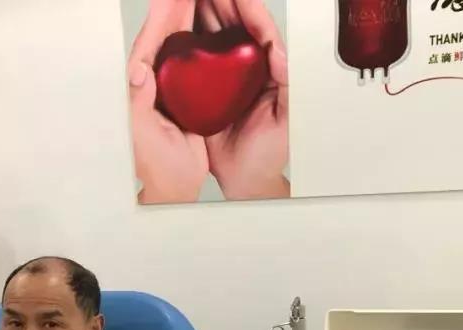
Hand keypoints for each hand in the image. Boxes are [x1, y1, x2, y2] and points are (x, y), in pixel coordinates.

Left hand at [128, 0, 208, 203]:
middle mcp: (156, 78)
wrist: (174, 187)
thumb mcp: (144, 135)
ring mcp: (174, 84)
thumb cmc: (158, 167)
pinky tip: (216, 23)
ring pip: (183, 37)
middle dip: (180, 3)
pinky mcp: (191, 94)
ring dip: (193, 12)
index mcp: (142, 82)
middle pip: (168, 29)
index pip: (153, 35)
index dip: (166, 9)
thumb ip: (137, 102)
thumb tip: (137, 71)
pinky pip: (198, 56)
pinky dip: (206, 34)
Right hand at [197, 0, 290, 199]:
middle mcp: (241, 68)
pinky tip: (176, 25)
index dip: (247, 6)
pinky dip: (184, 40)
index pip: (258, 29)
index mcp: (264, 69)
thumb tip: (277, 50)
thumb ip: (286, 82)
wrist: (243, 179)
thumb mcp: (285, 117)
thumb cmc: (268, 153)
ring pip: (211, 35)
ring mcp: (220, 77)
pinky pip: (192, 60)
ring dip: (201, 11)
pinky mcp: (200, 90)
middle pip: (231, 24)